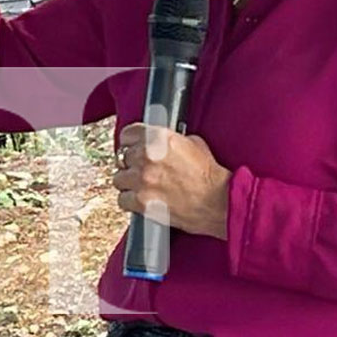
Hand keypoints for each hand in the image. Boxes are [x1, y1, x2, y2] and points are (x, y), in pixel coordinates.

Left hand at [112, 123, 231, 240]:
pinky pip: (122, 200)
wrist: (218, 202)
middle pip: (122, 156)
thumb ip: (169, 140)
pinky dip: (129, 201)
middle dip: (131, 163)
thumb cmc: (209, 176)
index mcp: (158, 138)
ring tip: (142, 186)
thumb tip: (157, 141)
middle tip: (142, 170)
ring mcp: (142, 180)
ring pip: (118, 178)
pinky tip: (141, 200)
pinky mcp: (141, 202)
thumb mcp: (193, 143)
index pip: (127, 134)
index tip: (131, 147)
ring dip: (128, 182)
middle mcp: (146, 156)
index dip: (130, 142)